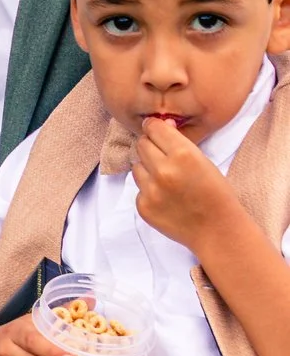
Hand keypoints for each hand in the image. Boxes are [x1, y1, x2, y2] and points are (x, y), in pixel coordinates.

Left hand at [133, 115, 256, 254]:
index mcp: (183, 155)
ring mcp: (150, 190)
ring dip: (148, 169)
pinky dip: (148, 190)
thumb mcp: (205, 162)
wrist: (219, 230)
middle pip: (141, 144)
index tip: (156, 130)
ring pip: (136, 166)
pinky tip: (166, 197)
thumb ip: (180, 144)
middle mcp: (163, 170)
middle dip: (151, 147)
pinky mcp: (143, 206)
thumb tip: (159, 124)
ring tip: (167, 180)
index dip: (154, 127)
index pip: (153, 128)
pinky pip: (138, 189)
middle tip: (163, 156)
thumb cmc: (217, 194)